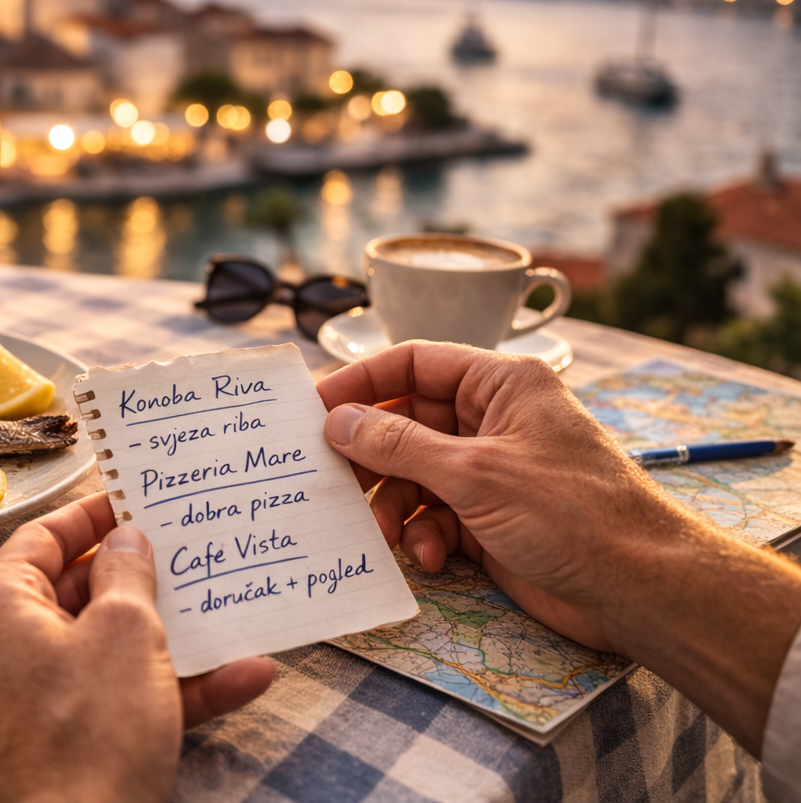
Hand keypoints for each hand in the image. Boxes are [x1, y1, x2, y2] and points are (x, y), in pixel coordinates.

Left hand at [0, 492, 273, 802]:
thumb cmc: (88, 737)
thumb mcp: (127, 633)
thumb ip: (128, 574)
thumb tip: (125, 541)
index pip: (40, 537)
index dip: (90, 515)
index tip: (130, 500)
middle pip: (72, 593)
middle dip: (137, 577)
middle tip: (180, 552)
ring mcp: (28, 701)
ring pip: (104, 650)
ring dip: (169, 636)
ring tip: (222, 609)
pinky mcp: (60, 742)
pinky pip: (116, 699)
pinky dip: (171, 689)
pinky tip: (242, 678)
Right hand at [317, 340, 800, 753]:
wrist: (641, 590)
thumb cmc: (571, 514)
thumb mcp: (475, 473)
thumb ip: (398, 446)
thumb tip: (335, 421)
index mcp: (500, 385)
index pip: (413, 364)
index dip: (360, 383)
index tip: (312, 410)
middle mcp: (493, 421)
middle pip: (406, 424)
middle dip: (371, 457)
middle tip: (331, 481)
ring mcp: (491, 472)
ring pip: (413, 475)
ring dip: (393, 504)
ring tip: (383, 532)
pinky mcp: (489, 519)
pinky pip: (433, 515)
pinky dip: (422, 535)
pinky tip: (429, 555)